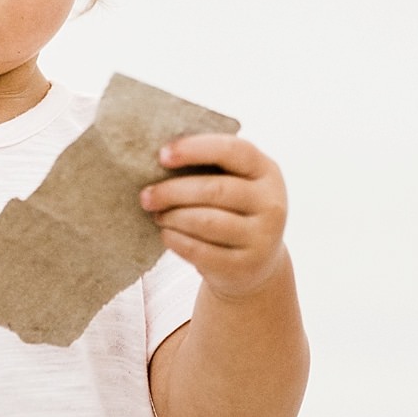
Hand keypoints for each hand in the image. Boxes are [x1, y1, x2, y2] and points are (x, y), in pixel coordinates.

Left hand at [139, 135, 288, 298]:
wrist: (256, 263)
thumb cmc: (233, 210)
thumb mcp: (236, 183)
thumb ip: (209, 166)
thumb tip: (161, 157)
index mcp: (267, 171)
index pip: (233, 150)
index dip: (195, 149)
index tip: (162, 156)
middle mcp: (271, 203)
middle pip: (215, 190)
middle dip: (173, 191)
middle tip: (146, 196)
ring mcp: (263, 238)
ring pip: (207, 222)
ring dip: (173, 217)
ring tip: (157, 215)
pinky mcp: (245, 267)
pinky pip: (201, 251)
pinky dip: (176, 240)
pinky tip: (166, 234)